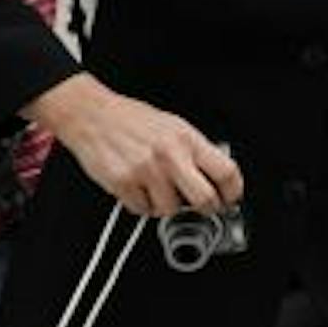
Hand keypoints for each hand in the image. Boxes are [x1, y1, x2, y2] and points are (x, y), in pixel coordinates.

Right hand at [24, 73, 243, 218]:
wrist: (94, 116)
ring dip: (167, 205)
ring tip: (159, 189)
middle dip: (207, 208)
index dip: (233, 191)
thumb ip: (196, 150)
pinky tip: (139, 188)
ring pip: (171, 210)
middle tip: (204, 207)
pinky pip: (143, 210)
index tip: (230, 198)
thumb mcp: (175, 126)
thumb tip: (217, 174)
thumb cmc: (133, 120)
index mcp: (188, 140)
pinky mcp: (123, 184)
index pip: (226, 171)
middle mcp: (170, 156)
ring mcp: (146, 171)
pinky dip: (143, 204)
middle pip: (204, 199)